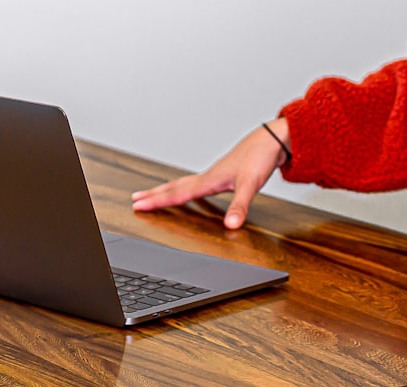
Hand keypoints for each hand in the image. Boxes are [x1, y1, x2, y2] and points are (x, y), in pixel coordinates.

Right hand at [131, 118, 289, 228]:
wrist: (272, 140)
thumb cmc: (260, 158)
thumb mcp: (251, 185)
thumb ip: (239, 206)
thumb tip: (230, 225)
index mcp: (209, 180)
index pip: (177, 194)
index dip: (157, 201)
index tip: (139, 206)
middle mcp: (208, 177)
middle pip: (174, 187)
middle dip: (154, 195)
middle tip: (135, 200)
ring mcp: (214, 174)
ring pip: (182, 184)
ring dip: (166, 190)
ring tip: (151, 194)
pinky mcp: (222, 174)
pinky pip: (195, 183)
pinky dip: (184, 188)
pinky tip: (188, 191)